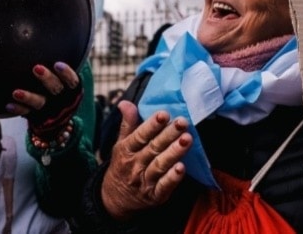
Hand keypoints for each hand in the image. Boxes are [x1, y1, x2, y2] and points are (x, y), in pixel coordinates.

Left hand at [6, 62, 81, 138]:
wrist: (57, 115)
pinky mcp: (36, 115)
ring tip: (16, 92)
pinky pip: (26, 113)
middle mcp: (61, 98)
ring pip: (40, 103)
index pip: (73, 81)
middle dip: (47, 79)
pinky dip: (18, 109)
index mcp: (71, 88)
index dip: (67, 73)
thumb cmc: (60, 83)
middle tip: (36, 68)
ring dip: (28, 97)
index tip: (57, 64)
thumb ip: (65, 58)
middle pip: (56, 89)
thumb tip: (64, 26)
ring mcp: (48, 108)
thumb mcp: (65, 75)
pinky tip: (8, 105)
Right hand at [100, 101, 191, 220]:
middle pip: (153, 148)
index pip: (140, 135)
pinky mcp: (155, 196)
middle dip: (168, 134)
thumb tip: (125, 102)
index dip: (152, 125)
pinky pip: (164, 186)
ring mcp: (145, 181)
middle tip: (182, 122)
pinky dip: (172, 178)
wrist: (115, 200)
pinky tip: (182, 168)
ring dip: (174, 153)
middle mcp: (135, 165)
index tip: (164, 114)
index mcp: (127, 150)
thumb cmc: (123, 165)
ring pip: (160, 165)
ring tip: (187, 139)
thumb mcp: (121, 144)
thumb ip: (127, 124)